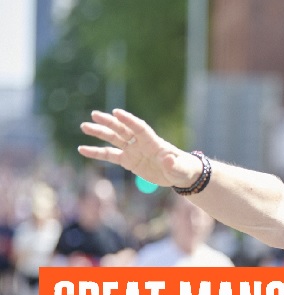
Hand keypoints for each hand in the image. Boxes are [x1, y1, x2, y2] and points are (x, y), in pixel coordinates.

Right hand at [78, 109, 201, 187]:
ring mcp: (133, 151)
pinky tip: (82, 149)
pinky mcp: (128, 161)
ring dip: (100, 132)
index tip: (117, 112)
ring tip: (84, 126)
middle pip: (123, 130)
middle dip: (109, 122)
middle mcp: (141, 144)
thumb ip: (172, 164)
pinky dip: (96, 153)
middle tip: (94, 114)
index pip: (139, 128)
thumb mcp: (179, 168)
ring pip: (114, 139)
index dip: (129, 120)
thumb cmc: (182, 168)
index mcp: (154, 142)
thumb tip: (167, 159)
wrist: (179, 174)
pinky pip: (110, 155)